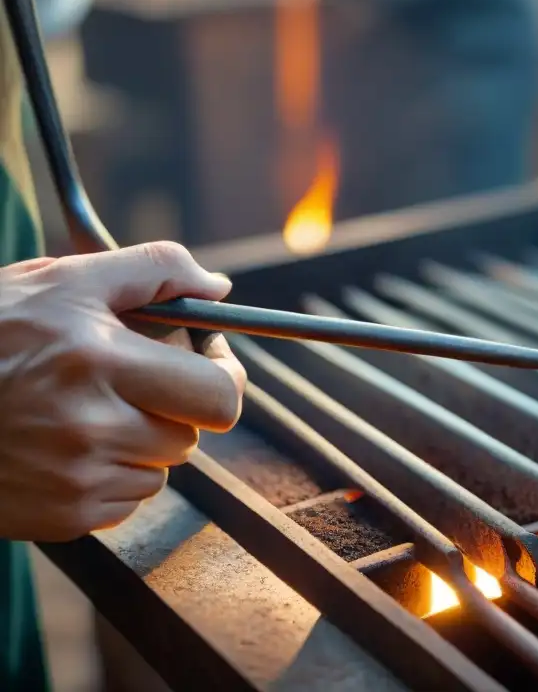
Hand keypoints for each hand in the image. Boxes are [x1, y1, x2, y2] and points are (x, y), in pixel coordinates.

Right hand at [0, 243, 246, 540]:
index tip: (210, 360)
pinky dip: (108, 476)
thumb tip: (218, 287)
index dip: (226, 376)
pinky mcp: (58, 520)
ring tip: (85, 412)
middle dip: (177, 406)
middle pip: (191, 436)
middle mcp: (89, 429)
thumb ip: (152, 270)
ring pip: (159, 471)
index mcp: (98, 362)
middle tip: (137, 381)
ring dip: (141, 443)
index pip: (218, 396)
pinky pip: (123, 502)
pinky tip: (64, 447)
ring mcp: (72, 482)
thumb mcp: (62, 280)